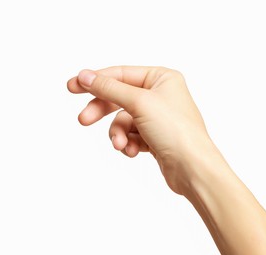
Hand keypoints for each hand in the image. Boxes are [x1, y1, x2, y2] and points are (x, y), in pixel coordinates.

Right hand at [67, 66, 214, 194]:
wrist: (193, 169)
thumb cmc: (176, 131)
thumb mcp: (139, 103)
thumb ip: (109, 89)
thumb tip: (86, 76)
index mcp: (161, 78)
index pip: (120, 74)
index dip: (95, 80)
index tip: (72, 86)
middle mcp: (160, 95)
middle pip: (119, 98)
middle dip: (102, 111)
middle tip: (82, 120)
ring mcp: (157, 117)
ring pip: (123, 121)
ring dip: (118, 134)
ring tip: (121, 145)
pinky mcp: (154, 136)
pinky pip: (130, 135)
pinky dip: (128, 143)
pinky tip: (133, 151)